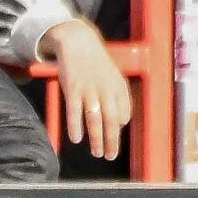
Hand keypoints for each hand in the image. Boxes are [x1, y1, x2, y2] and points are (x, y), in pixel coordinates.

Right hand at [42, 20, 131, 159]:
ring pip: (95, 119)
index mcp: (118, 86)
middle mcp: (106, 89)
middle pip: (112, 120)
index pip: (124, 112)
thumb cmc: (96, 63)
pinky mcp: (73, 89)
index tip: (114, 133)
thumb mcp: (113, 76)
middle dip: (112, 140)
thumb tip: (123, 121)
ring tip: (97, 153)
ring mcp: (89, 90)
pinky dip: (75, 126)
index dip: (120, 125)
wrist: (78, 42)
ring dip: (97, 139)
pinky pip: (74, 112)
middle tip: (110, 155)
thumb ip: (118, 97)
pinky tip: (76, 139)